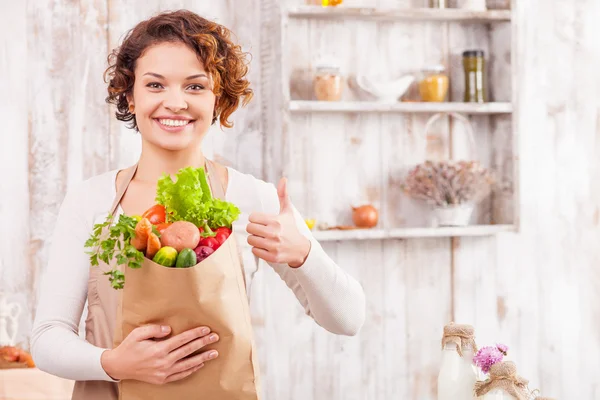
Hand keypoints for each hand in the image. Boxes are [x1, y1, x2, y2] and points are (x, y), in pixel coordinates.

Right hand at [101, 324, 218, 384]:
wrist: (118, 366)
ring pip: (188, 365)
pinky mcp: (162, 379)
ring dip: (202, 358)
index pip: (182, 340)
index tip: (206, 329)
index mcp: (159, 349)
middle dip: (203, 343)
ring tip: (214, 353)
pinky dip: (192, 370)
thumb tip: (169, 330)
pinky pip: (181, 375)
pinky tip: (200, 364)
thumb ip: (154, 329)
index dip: (195, 334)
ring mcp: (164, 372)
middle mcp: (163, 362)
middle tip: (216, 338)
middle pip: (188, 351)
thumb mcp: (138, 333)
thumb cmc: (129, 347)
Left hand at [246, 177, 310, 267]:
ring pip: (250, 240)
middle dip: (253, 229)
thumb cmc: (291, 228)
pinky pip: (254, 251)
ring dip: (255, 239)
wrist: (300, 249)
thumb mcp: (287, 212)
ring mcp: (273, 246)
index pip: (252, 217)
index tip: (262, 222)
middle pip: (249, 229)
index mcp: (275, 220)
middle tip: (261, 231)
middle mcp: (274, 233)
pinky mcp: (272, 257)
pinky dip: (258, 249)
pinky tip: (265, 247)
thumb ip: (283, 195)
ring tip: (263, 239)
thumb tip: (283, 179)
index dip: (255, 219)